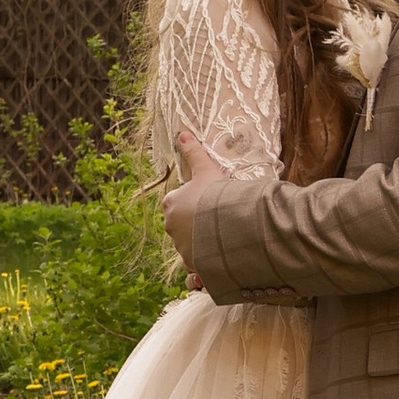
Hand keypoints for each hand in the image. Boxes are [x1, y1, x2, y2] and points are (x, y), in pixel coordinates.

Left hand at [160, 122, 219, 269]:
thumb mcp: (206, 170)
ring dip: (200, 243)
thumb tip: (182, 133)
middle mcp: (170, 226)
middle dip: (194, 224)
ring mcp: (180, 246)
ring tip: (220, 238)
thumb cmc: (215, 194)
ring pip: (188, 244)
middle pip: (180, 224)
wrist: (227, 224)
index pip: (175, 202)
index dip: (191, 202)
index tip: (207, 202)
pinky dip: (203, 263)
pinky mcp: (192, 263)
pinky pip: (195, 264)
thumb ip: (194, 153)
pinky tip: (216, 258)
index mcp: (171, 203)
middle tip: (215, 220)